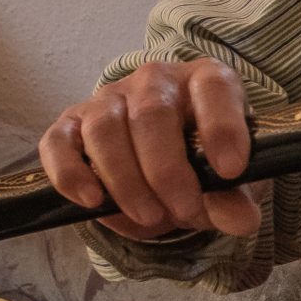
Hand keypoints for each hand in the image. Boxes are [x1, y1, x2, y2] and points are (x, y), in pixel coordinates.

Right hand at [39, 59, 260, 241]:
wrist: (165, 161)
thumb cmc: (202, 161)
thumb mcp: (227, 180)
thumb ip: (233, 197)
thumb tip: (242, 219)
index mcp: (205, 81)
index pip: (213, 89)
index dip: (221, 127)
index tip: (230, 170)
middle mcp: (154, 81)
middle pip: (151, 114)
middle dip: (166, 170)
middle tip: (184, 209)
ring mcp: (109, 98)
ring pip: (105, 128)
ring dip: (125, 179)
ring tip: (149, 216)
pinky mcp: (71, 123)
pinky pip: (59, 143)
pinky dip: (71, 173)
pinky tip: (93, 201)